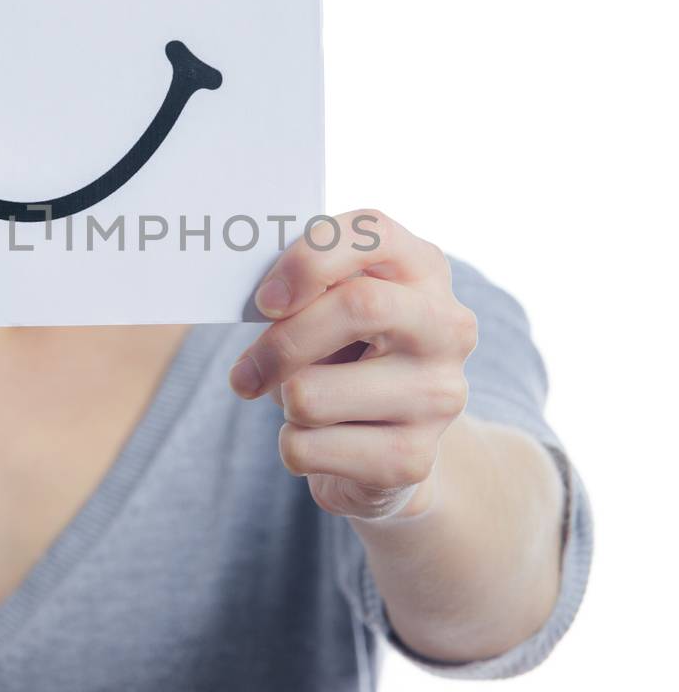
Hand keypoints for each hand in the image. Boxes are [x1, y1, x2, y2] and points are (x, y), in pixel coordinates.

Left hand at [228, 209, 478, 519]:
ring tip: (304, 402)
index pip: (373, 231)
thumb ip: (305, 288)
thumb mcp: (332, 307)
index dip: (309, 259)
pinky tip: (323, 442)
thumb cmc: (347, 358)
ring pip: (311, 393)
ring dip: (283, 400)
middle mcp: (447, 327)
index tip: (265, 301)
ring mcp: (438, 395)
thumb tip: (259, 300)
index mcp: (424, 269)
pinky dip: (293, 446)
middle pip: (359, 306)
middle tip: (244, 372)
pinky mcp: (412, 459)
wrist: (391, 451)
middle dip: (280, 342)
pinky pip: (307, 447)